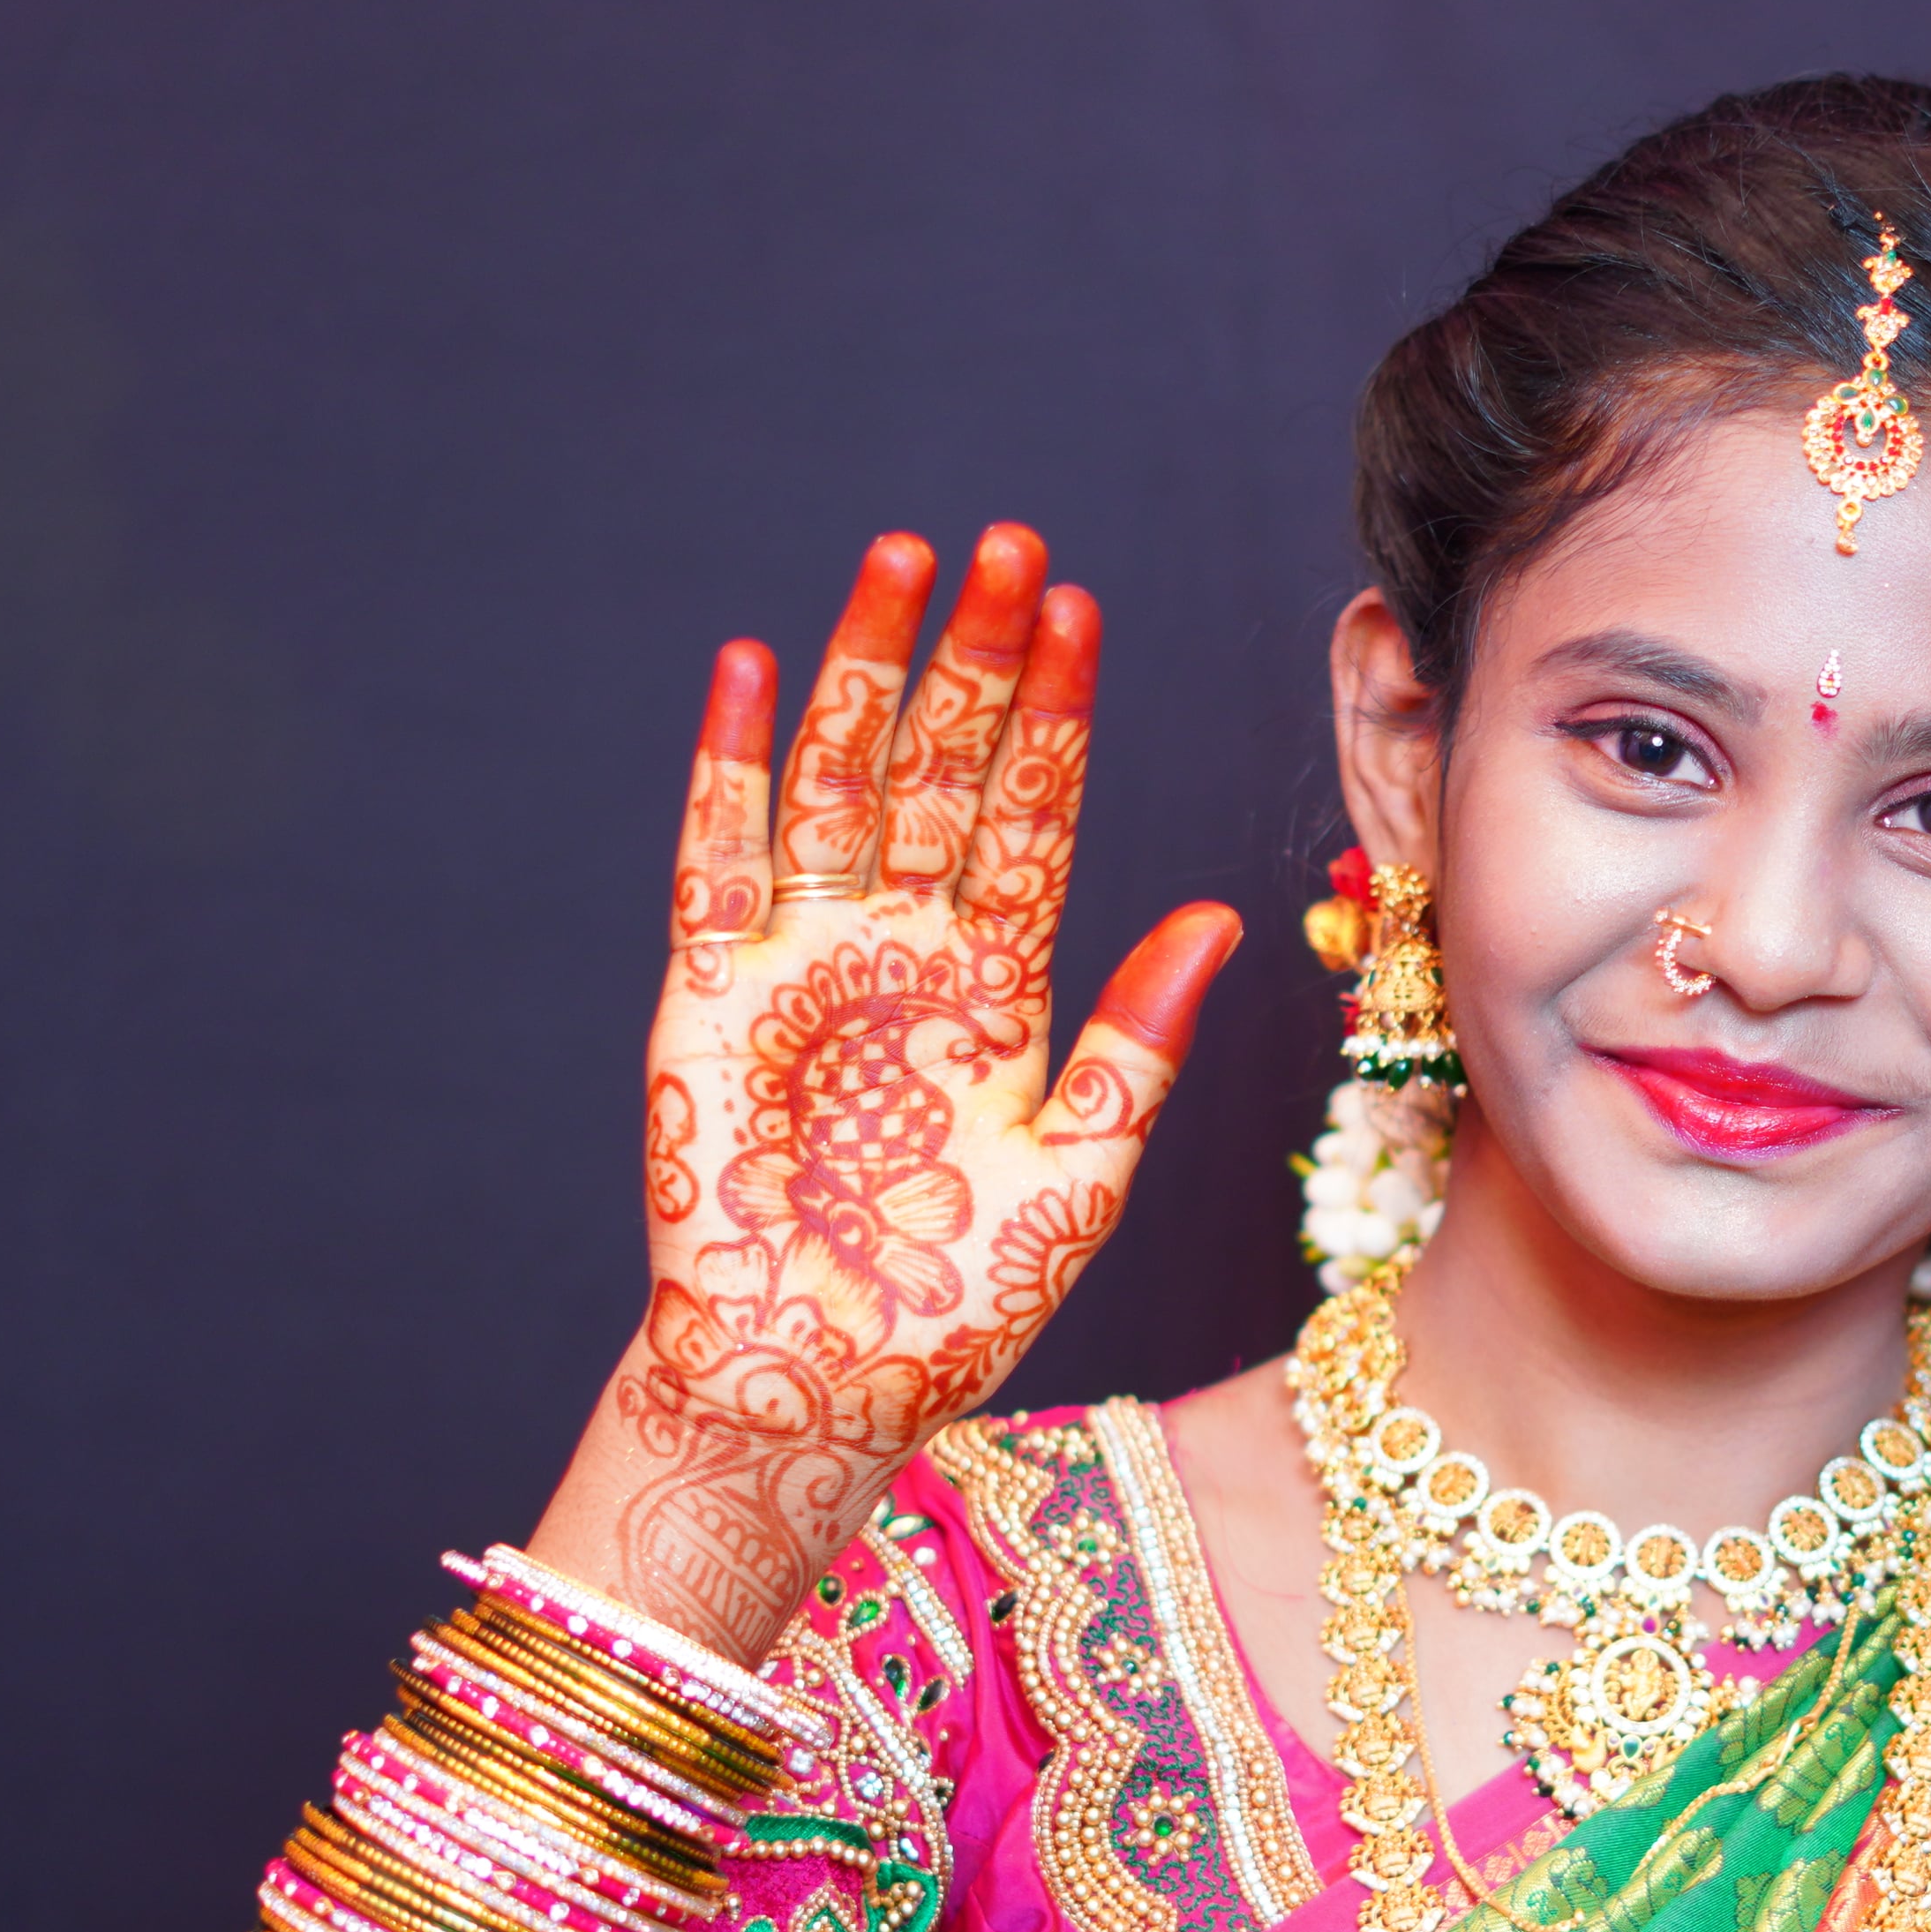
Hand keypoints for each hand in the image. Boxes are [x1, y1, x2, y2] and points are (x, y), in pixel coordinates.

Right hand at [577, 524, 1236, 1648]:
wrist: (820, 1385)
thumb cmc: (953, 1305)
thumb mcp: (1080, 1177)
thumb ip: (1138, 1046)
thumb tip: (1220, 922)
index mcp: (998, 986)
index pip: (1033, 815)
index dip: (1055, 714)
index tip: (1081, 609)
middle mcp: (904, 951)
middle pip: (942, 768)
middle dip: (973, 658)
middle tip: (1008, 546)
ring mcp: (805, 961)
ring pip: (841, 779)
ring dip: (868, 669)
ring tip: (902, 560)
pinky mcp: (710, 992)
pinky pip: (719, 853)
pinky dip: (734, 759)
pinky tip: (757, 663)